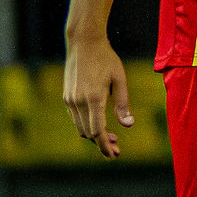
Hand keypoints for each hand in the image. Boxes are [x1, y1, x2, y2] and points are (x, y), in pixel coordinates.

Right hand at [63, 36, 133, 159]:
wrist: (83, 42)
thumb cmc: (105, 59)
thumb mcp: (120, 79)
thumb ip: (123, 104)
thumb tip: (129, 125)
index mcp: (94, 98)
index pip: (98, 132)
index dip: (105, 146)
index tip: (114, 154)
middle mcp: (79, 101)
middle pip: (88, 134)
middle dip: (102, 144)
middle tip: (117, 148)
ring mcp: (70, 99)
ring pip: (81, 127)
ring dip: (94, 136)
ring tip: (111, 137)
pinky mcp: (67, 96)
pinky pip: (76, 118)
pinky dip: (86, 125)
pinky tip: (99, 123)